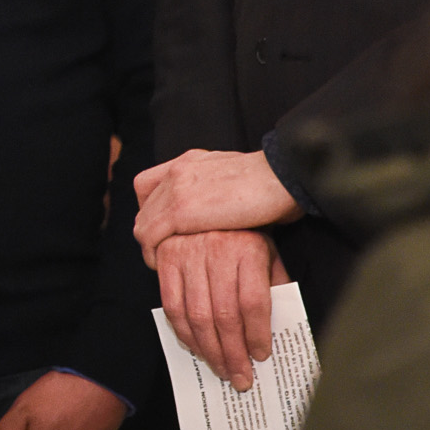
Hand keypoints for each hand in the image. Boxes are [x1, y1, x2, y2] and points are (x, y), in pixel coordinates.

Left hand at [132, 149, 299, 258]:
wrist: (285, 176)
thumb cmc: (275, 185)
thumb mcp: (236, 180)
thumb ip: (218, 189)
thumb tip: (219, 211)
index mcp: (191, 161)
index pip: (149, 184)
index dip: (152, 209)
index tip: (166, 230)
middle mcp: (178, 171)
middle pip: (145, 207)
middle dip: (151, 232)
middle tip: (164, 254)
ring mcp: (177, 188)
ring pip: (143, 223)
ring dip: (151, 246)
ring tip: (165, 264)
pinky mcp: (181, 209)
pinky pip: (150, 236)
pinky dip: (153, 254)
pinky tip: (165, 267)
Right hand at [153, 229, 291, 389]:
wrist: (211, 197)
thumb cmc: (246, 234)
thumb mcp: (268, 253)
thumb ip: (273, 286)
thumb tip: (275, 329)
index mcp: (247, 248)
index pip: (252, 302)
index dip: (257, 334)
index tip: (262, 357)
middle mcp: (215, 249)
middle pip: (224, 315)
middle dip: (233, 353)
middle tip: (240, 378)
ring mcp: (186, 253)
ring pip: (196, 315)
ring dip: (209, 350)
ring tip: (221, 370)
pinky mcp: (165, 258)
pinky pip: (171, 305)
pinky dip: (183, 333)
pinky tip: (197, 348)